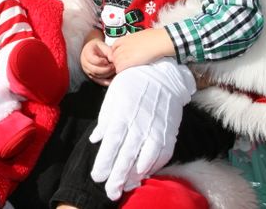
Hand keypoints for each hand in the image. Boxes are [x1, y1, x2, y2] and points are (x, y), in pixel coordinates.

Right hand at [80, 37, 114, 85]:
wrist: (94, 50)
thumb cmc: (99, 48)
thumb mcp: (103, 46)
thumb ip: (109, 52)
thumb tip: (114, 60)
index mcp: (87, 53)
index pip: (93, 60)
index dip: (102, 61)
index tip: (108, 60)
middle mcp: (85, 63)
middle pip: (95, 70)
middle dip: (106, 69)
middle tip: (113, 66)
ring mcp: (88, 71)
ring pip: (98, 76)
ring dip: (108, 74)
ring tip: (114, 69)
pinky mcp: (92, 76)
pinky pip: (99, 81)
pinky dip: (107, 81)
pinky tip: (113, 79)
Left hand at [89, 58, 195, 200]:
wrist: (161, 73)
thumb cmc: (132, 83)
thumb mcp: (113, 96)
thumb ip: (105, 119)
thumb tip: (96, 139)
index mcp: (123, 113)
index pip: (112, 142)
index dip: (104, 161)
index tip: (97, 177)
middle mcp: (140, 123)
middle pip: (127, 155)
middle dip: (117, 176)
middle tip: (110, 192)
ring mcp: (157, 129)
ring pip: (146, 158)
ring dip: (135, 175)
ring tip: (126, 187)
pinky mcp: (169, 132)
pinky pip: (162, 155)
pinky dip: (153, 166)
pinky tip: (143, 174)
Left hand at [108, 28, 173, 71]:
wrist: (159, 41)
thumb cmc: (153, 37)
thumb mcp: (139, 36)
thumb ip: (133, 41)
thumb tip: (136, 44)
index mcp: (124, 39)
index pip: (113, 48)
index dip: (117, 54)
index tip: (122, 57)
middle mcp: (122, 46)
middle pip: (113, 56)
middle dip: (118, 61)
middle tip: (125, 65)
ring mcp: (124, 54)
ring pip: (115, 63)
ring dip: (120, 67)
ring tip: (127, 69)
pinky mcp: (128, 61)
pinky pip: (119, 68)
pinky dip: (121, 71)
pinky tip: (127, 71)